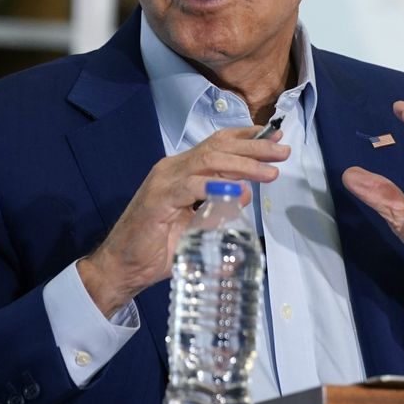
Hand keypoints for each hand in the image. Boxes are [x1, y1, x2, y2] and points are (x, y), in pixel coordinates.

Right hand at [77, 125, 286, 316]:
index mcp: (182, 169)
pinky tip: (237, 193)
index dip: (247, 137)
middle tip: (281, 151)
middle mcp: (173, 168)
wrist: (122, 266)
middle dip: (253, 147)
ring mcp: (164, 181)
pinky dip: (216, 187)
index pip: (218, 143)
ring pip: (208, 161)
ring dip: (243, 164)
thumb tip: (242, 198)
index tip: (276, 136)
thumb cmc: (158, 247)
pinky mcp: (158, 199)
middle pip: (218, 147)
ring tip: (268, 172)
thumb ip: (216, 210)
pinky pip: (191, 187)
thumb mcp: (196, 225)